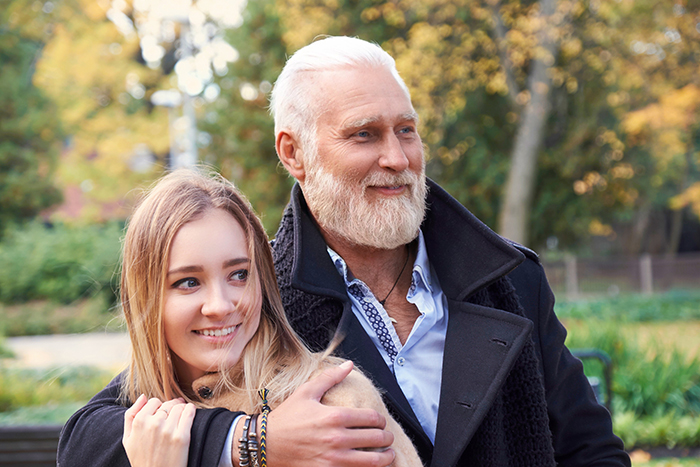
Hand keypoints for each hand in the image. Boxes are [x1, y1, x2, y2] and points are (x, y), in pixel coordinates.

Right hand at [123, 394, 196, 466]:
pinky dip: (191, 410)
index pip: (154, 401)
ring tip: (181, 418)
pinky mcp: (182, 437)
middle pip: (168, 404)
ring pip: (179, 407)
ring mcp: (168, 430)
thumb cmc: (142, 460)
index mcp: (139, 422)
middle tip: (175, 415)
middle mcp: (153, 424)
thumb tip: (143, 396)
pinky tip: (190, 413)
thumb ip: (131, 416)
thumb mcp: (128, 440)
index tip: (163, 414)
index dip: (160, 407)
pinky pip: (189, 413)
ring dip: (182, 409)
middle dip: (172, 407)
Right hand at [263, 361, 395, 466]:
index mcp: (335, 416)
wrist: (266, 444)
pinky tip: (370, 466)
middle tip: (387, 437)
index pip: (371, 418)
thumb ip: (330, 377)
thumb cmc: (286, 418)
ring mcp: (334, 459)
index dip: (381, 419)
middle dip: (386, 437)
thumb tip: (348, 365)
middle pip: (376, 438)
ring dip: (385, 457)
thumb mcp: (306, 392)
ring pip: (373, 461)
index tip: (380, 421)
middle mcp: (338, 438)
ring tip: (388, 454)